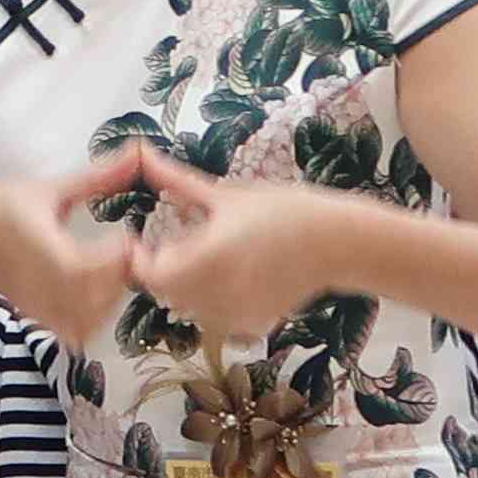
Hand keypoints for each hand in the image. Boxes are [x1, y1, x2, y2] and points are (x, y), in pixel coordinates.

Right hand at [0, 148, 151, 356]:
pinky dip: (97, 316)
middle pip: (98, 296)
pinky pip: (81, 330)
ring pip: (95, 318)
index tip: (125, 234)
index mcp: (43, 249)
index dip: (116, 256)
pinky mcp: (44, 320)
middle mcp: (43, 285)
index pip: (87, 268)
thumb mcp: (45, 189)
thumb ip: (96, 177)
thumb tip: (137, 152)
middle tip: (126, 250)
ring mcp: (43, 307)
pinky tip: (97, 291)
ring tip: (111, 269)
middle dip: (121, 275)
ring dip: (113, 296)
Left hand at [125, 157, 347, 359]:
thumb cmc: (284, 210)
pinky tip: (232, 276)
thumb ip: (175, 180)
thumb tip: (139, 152)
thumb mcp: (226, 194)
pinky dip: (210, 299)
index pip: (150, 272)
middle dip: (163, 266)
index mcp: (210, 256)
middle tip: (178, 240)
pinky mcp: (250, 325)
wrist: (338, 244)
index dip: (140, 256)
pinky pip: (213, 316)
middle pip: (164, 289)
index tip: (142, 237)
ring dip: (185, 283)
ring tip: (211, 254)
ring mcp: (236, 315)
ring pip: (186, 305)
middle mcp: (220, 293)